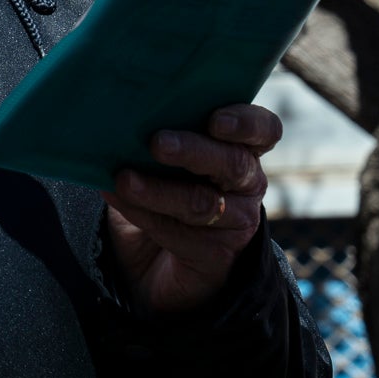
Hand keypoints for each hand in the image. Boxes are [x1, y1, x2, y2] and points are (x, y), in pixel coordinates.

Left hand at [101, 104, 280, 314]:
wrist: (156, 261)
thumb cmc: (160, 189)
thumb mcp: (161, 160)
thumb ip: (155, 137)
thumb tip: (119, 116)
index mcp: (240, 148)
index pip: (263, 131)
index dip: (246, 123)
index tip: (216, 120)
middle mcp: (247, 183)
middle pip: (233, 164)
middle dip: (193, 151)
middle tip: (157, 143)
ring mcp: (236, 221)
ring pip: (202, 203)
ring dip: (159, 190)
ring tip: (123, 179)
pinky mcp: (216, 255)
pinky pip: (179, 234)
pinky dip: (142, 213)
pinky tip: (115, 196)